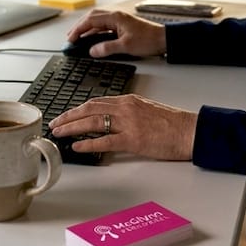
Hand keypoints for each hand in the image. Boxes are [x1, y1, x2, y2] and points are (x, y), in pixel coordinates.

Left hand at [47, 94, 195, 160]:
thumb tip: (111, 122)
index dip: (78, 108)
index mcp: (129, 100)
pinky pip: (104, 140)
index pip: (96, 102)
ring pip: (92, 121)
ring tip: (59, 132)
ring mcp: (128, 123)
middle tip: (55, 123)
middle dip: (69, 116)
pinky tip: (77, 145)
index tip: (67, 114)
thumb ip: (128, 113)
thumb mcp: (147, 110)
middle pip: (89, 109)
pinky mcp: (133, 139)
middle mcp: (125, 108)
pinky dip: (88, 142)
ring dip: (72, 127)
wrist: (190, 131)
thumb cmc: (173, 124)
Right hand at [65, 9, 165, 58]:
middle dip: (80, 26)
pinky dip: (95, 31)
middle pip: (92, 17)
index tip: (70, 38)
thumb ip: (107, 48)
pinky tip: (93, 38)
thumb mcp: (126, 46)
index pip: (91, 21)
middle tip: (70, 37)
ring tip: (78, 37)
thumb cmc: (149, 40)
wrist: (164, 39)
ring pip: (98, 20)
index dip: (78, 29)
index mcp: (115, 17)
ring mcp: (119, 19)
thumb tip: (92, 51)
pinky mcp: (122, 25)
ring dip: (87, 28)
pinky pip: (104, 25)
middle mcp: (116, 15)